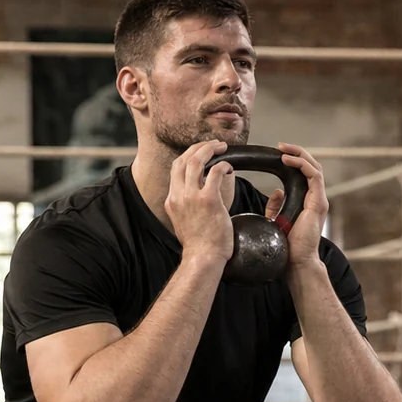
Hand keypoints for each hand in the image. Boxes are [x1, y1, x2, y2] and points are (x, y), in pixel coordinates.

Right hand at [166, 139, 233, 268]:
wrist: (202, 257)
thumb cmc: (198, 245)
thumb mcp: (182, 223)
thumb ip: (185, 208)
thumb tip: (195, 199)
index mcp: (171, 201)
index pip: (175, 169)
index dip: (188, 156)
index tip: (200, 153)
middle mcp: (178, 196)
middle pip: (183, 160)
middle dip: (198, 147)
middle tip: (213, 145)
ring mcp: (192, 197)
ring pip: (196, 161)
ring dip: (209, 150)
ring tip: (221, 147)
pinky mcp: (208, 200)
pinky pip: (216, 172)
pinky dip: (223, 166)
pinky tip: (229, 168)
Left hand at [263, 141, 328, 269]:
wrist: (297, 260)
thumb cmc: (288, 244)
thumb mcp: (277, 219)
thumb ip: (276, 205)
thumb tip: (276, 191)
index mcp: (308, 200)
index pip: (305, 173)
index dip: (294, 160)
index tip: (278, 153)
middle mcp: (316, 198)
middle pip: (312, 166)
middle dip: (297, 152)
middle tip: (280, 145)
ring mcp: (319, 199)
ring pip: (315, 168)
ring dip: (299, 155)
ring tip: (283, 149)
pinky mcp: (319, 203)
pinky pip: (314, 176)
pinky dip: (301, 165)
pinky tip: (287, 161)